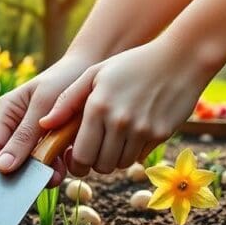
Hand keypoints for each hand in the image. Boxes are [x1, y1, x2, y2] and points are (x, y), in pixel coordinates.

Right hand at [0, 53, 94, 185]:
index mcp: (5, 113)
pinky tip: (68, 162)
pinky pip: (48, 160)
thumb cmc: (65, 79)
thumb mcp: (42, 106)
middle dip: (27, 172)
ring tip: (60, 173)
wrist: (95, 68)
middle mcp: (15, 125)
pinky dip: (57, 164)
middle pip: (11, 160)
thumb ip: (23, 138)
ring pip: (30, 163)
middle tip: (48, 179)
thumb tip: (1, 168)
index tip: (15, 184)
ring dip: (45, 170)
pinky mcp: (50, 140)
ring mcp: (33, 134)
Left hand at [38, 38, 212, 176]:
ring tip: (111, 142)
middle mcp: (120, 122)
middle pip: (100, 166)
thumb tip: (43, 123)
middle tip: (93, 152)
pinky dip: (133, 153)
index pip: (81, 156)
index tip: (76, 158)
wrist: (182, 57)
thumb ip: (66, 100)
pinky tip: (131, 135)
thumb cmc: (131, 65)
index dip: (76, 163)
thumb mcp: (94, 74)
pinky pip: (140, 157)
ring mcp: (143, 130)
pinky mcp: (161, 134)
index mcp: (98, 108)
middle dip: (93, 163)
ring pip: (120, 165)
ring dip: (113, 159)